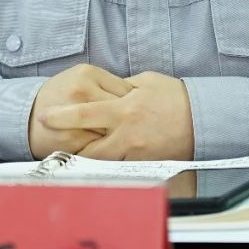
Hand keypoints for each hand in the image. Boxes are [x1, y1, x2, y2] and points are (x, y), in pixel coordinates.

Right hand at [28, 64, 131, 158]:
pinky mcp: (71, 138)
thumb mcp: (82, 80)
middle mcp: (82, 91)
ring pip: (113, 130)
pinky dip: (109, 150)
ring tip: (125, 139)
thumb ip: (107, 86)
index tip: (138, 111)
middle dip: (130, 121)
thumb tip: (138, 99)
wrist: (26, 115)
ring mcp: (76, 116)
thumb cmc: (61, 97)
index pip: (126, 89)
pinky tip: (111, 149)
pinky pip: (101, 147)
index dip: (134, 103)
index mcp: (88, 73)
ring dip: (121, 137)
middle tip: (137, 127)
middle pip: (121, 109)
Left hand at [42, 71, 194, 160]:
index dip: (61, 117)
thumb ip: (120, 88)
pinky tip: (104, 159)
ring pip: (102, 162)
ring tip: (76, 154)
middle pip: (87, 148)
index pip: (83, 114)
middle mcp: (126, 133)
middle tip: (55, 146)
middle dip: (69, 149)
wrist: (203, 119)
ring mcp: (136, 151)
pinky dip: (111, 163)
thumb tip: (103, 89)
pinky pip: (121, 166)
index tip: (45, 117)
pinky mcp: (145, 162)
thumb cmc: (174, 96)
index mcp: (123, 108)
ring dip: (88, 160)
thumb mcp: (144, 82)